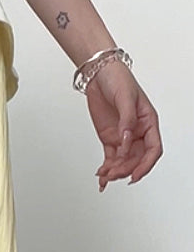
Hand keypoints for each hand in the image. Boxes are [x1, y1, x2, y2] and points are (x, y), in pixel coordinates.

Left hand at [85, 60, 162, 191]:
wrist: (99, 75)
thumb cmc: (118, 80)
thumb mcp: (125, 97)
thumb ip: (127, 121)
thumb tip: (126, 140)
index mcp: (148, 122)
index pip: (153, 149)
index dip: (146, 164)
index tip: (135, 175)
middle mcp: (137, 132)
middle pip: (136, 159)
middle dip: (126, 169)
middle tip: (113, 174)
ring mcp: (123, 137)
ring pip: (123, 161)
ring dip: (115, 171)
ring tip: (104, 176)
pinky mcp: (110, 139)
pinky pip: (111, 158)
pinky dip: (107, 169)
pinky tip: (102, 177)